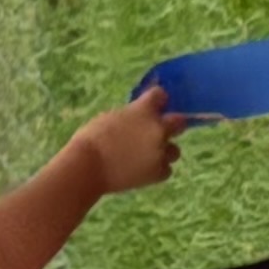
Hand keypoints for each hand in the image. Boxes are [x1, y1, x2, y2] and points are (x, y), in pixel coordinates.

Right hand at [63, 94, 187, 197]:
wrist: (88, 166)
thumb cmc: (92, 139)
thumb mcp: (111, 117)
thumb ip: (131, 116)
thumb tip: (138, 120)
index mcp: (144, 110)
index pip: (161, 95)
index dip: (157, 101)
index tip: (153, 105)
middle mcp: (158, 129)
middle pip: (180, 122)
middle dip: (171, 126)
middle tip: (158, 133)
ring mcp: (161, 151)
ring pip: (174, 150)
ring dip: (164, 151)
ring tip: (145, 157)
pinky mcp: (159, 172)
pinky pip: (166, 169)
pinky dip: (156, 170)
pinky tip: (141, 171)